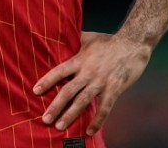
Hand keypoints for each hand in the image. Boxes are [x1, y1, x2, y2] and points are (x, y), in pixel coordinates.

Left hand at [32, 31, 150, 134]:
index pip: (59, 72)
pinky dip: (97, 121)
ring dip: (71, 115)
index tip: (35, 91)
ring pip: (83, 101)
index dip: (47, 81)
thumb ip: (74, 40)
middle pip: (68, 91)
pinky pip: (105, 108)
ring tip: (60, 126)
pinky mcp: (114, 89)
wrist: (133, 44)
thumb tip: (61, 35)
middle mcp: (88, 73)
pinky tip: (89, 131)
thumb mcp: (88, 38)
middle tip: (45, 118)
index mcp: (79, 60)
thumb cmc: (109, 40)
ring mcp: (101, 82)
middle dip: (55, 106)